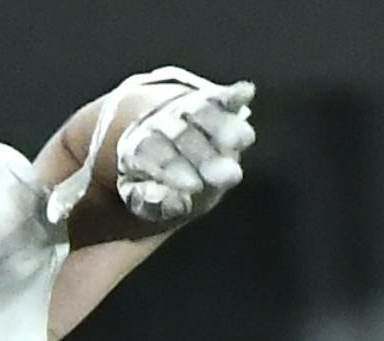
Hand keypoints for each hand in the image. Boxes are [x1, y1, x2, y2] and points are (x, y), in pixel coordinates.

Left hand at [115, 73, 254, 228]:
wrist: (148, 144)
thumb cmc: (146, 182)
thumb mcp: (138, 197)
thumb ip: (150, 203)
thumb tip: (178, 203)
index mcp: (135, 147)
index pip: (152, 154)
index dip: (173, 170)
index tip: (194, 187)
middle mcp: (158, 122)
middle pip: (181, 135)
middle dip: (205, 155)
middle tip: (229, 176)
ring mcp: (182, 108)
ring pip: (201, 112)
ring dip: (224, 125)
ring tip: (245, 140)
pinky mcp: (204, 99)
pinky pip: (217, 95)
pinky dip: (232, 94)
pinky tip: (247, 93)